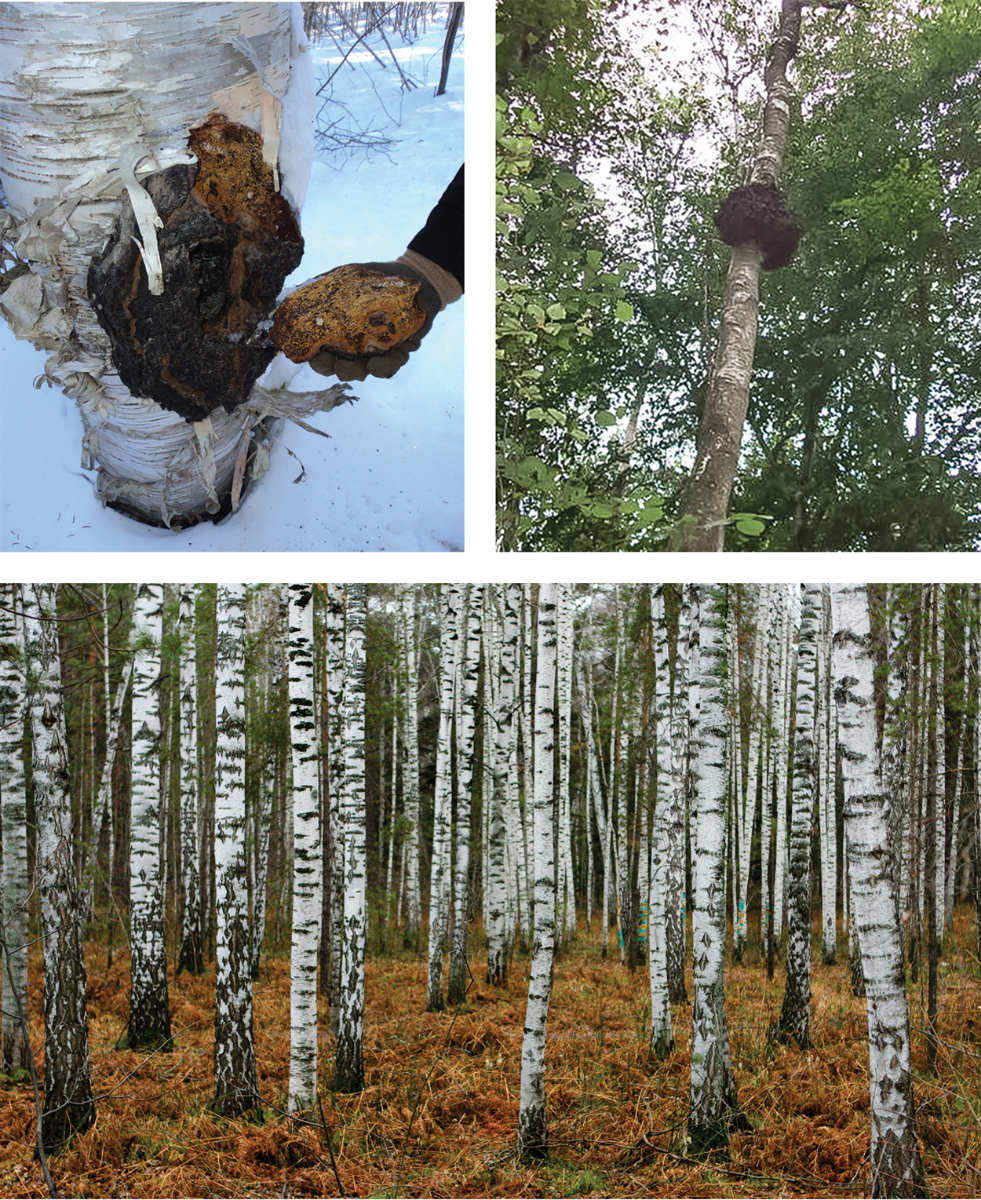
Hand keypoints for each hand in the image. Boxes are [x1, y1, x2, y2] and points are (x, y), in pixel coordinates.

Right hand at [306, 259, 442, 381]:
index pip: (321, 352)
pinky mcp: (399, 352)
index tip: (311, 355)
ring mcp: (377, 351)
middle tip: (332, 365)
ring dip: (356, 373)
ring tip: (356, 370)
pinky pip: (390, 365)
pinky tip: (376, 365)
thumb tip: (295, 293)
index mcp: (340, 332)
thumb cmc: (376, 279)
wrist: (413, 276)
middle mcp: (356, 347)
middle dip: (334, 369)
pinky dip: (383, 368)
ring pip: (363, 370)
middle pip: (339, 366)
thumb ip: (324, 285)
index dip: (314, 357)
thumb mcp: (348, 278)